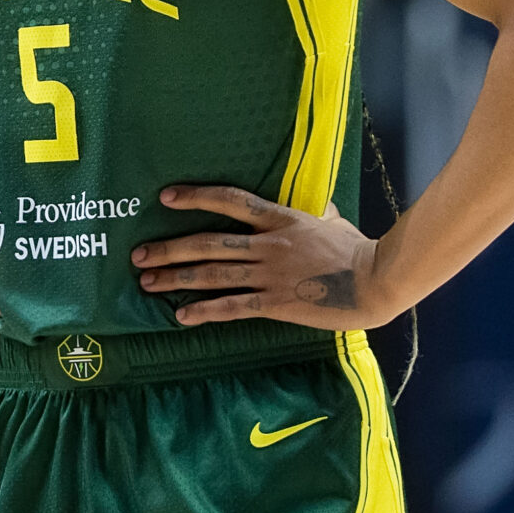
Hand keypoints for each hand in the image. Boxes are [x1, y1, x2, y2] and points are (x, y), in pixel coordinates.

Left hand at [132, 185, 396, 329]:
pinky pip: (233, 307)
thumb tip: (316, 200)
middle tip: (139, 255)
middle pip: (209, 242)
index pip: (230, 200)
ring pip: (213, 274)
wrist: (375, 279)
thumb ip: (316, 209)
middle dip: (169, 249)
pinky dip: (205, 311)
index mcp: (280, 219)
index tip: (166, 198)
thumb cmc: (356, 248)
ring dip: (177, 278)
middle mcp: (268, 244)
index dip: (196, 196)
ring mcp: (270, 274)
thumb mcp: (332, 218)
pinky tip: (182, 315)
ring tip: (147, 283)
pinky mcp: (276, 303)